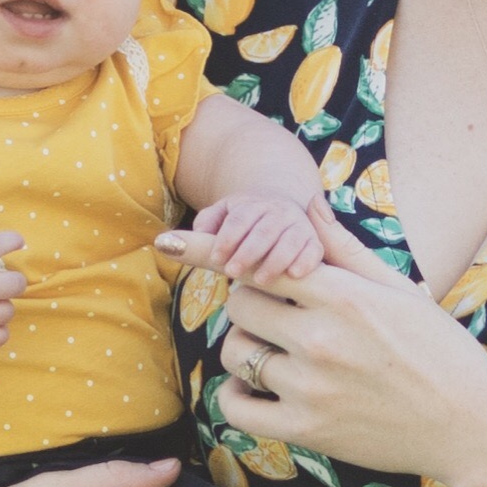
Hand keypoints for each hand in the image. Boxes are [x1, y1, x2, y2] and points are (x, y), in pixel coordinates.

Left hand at [161, 193, 331, 290]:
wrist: (283, 207)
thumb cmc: (245, 221)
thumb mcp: (224, 215)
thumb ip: (205, 224)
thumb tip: (171, 238)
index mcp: (251, 205)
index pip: (238, 220)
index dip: (227, 238)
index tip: (216, 259)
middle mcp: (277, 212)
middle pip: (263, 230)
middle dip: (248, 251)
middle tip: (232, 272)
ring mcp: (298, 225)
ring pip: (290, 240)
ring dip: (276, 259)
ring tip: (261, 281)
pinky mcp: (314, 242)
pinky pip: (314, 249)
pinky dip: (307, 260)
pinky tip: (296, 275)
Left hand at [198, 246, 486, 486]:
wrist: (471, 424)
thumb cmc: (440, 350)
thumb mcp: (398, 289)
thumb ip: (344, 248)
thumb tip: (307, 202)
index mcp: (346, 297)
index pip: (260, 262)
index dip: (213, 251)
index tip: (172, 243)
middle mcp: (324, 339)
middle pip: (241, 304)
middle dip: (251, 303)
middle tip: (276, 313)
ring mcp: (312, 388)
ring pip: (236, 352)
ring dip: (244, 346)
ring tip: (274, 350)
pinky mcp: (308, 431)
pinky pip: (237, 408)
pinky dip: (236, 395)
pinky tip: (255, 388)